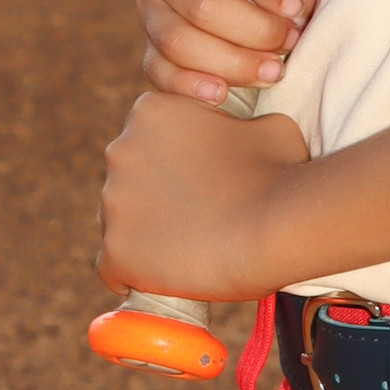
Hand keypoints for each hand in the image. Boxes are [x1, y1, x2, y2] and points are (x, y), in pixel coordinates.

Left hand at [97, 90, 310, 302]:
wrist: (275, 226)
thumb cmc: (278, 171)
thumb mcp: (267, 125)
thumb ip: (241, 124)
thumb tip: (248, 134)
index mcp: (150, 111)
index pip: (147, 138)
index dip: (173, 160)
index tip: (198, 179)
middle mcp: (120, 150)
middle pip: (127, 178)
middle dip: (153, 195)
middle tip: (195, 214)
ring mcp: (113, 202)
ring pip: (118, 223)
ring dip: (144, 234)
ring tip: (185, 248)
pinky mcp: (114, 251)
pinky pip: (112, 267)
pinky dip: (133, 273)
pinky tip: (160, 278)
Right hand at [135, 0, 322, 104]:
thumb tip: (296, 7)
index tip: (295, 5)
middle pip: (202, 3)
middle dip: (255, 30)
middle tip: (290, 40)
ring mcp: (145, 3)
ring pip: (179, 42)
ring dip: (233, 64)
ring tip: (273, 71)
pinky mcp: (145, 41)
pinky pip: (159, 70)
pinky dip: (190, 86)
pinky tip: (223, 93)